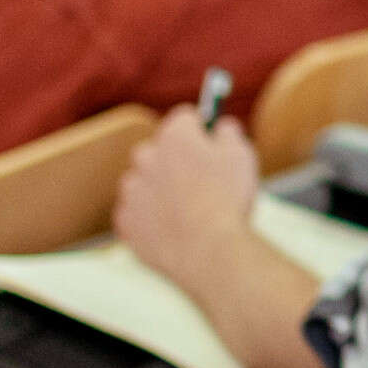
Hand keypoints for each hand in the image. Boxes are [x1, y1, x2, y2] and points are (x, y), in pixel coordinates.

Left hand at [115, 110, 261, 292]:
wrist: (208, 250)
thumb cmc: (227, 201)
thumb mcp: (241, 156)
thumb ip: (229, 133)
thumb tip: (222, 126)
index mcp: (175, 137)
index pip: (185, 118)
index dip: (201, 129)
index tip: (210, 142)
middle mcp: (146, 158)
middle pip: (158, 149)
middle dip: (175, 160)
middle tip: (200, 181)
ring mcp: (132, 191)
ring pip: (142, 182)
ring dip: (159, 189)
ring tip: (187, 210)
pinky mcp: (126, 221)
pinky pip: (134, 213)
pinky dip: (149, 219)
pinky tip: (172, 229)